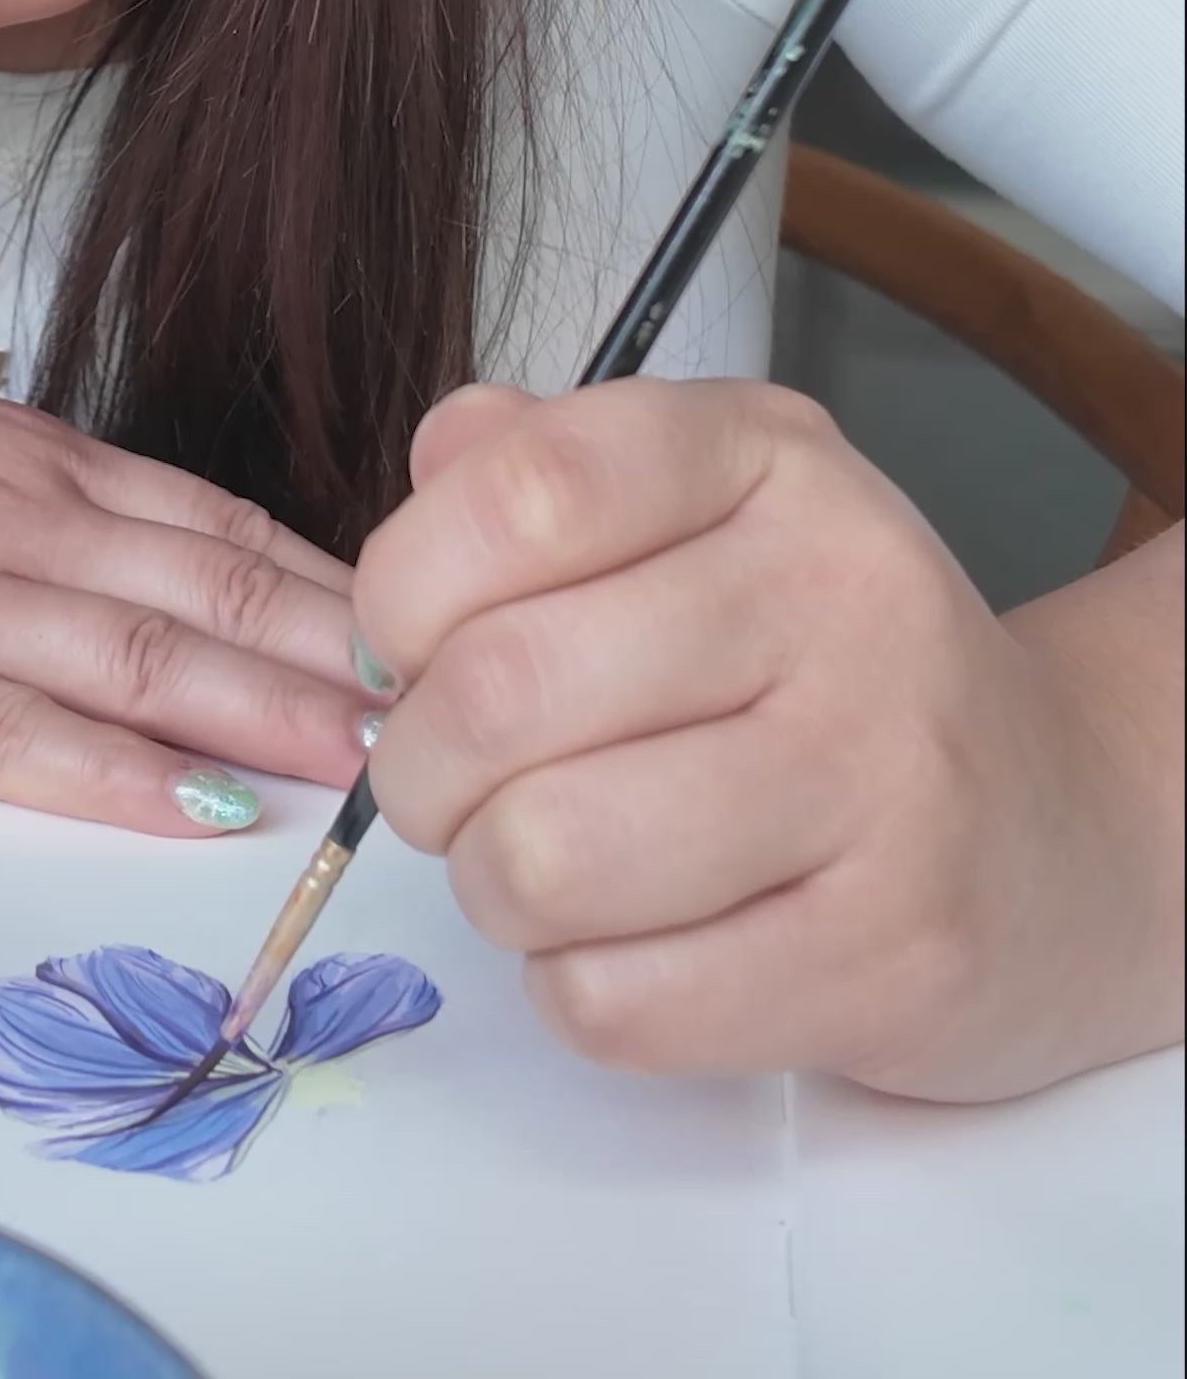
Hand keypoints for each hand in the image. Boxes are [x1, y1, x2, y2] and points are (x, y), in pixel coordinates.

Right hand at [0, 344, 370, 835]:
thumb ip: (32, 486)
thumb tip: (149, 551)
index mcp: (20, 446)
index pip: (212, 517)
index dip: (324, 581)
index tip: (411, 632)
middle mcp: (2, 510)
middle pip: (208, 586)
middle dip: (338, 653)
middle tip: (443, 709)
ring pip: (139, 656)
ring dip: (269, 714)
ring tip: (372, 765)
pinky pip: (11, 739)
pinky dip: (118, 777)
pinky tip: (199, 808)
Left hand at [354, 380, 1176, 1099]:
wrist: (1054, 824)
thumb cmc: (816, 659)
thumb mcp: (694, 504)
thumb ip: (536, 462)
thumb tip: (433, 466)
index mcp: (764, 457)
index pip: (525, 488)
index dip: (404, 586)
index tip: (404, 642)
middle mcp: (840, 594)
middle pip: (503, 688)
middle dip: (418, 764)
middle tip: (449, 780)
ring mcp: (883, 779)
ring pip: (541, 859)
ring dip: (490, 884)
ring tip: (537, 862)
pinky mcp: (893, 955)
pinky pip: (616, 1001)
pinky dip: (574, 985)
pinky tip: (628, 941)